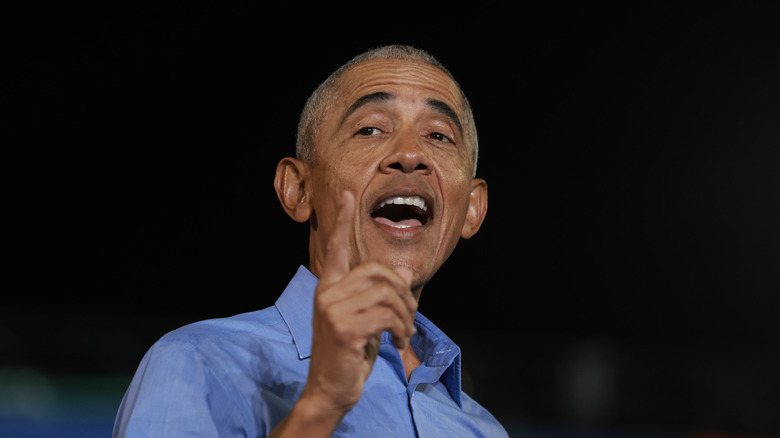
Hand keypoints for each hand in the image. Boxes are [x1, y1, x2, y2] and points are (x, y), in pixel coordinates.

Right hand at [303, 191, 417, 414]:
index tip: (348, 196)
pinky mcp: (344, 328)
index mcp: (329, 287)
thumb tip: (402, 275)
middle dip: (404, 293)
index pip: (335, 248)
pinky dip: (401, 330)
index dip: (342, 221)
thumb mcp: (364, 320)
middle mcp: (327, 293)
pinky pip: (387, 316)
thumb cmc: (349, 354)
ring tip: (404, 333)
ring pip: (387, 294)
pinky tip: (398, 343)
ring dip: (406, 316)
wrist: (330, 390)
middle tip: (410, 317)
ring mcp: (332, 310)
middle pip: (378, 271)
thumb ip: (375, 297)